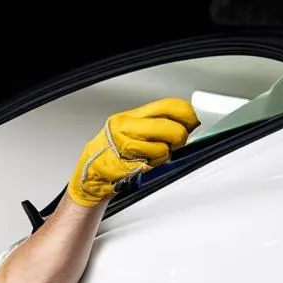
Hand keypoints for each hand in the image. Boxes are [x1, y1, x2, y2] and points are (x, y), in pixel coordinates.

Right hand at [67, 98, 200, 207]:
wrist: (89, 177)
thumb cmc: (110, 155)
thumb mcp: (130, 131)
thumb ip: (155, 124)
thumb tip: (185, 122)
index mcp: (130, 116)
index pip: (168, 106)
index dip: (186, 114)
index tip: (193, 121)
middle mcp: (126, 128)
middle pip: (169, 126)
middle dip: (180, 136)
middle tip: (178, 141)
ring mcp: (126, 146)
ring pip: (162, 147)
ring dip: (165, 154)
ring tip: (155, 154)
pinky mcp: (128, 163)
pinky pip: (153, 162)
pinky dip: (155, 164)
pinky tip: (147, 163)